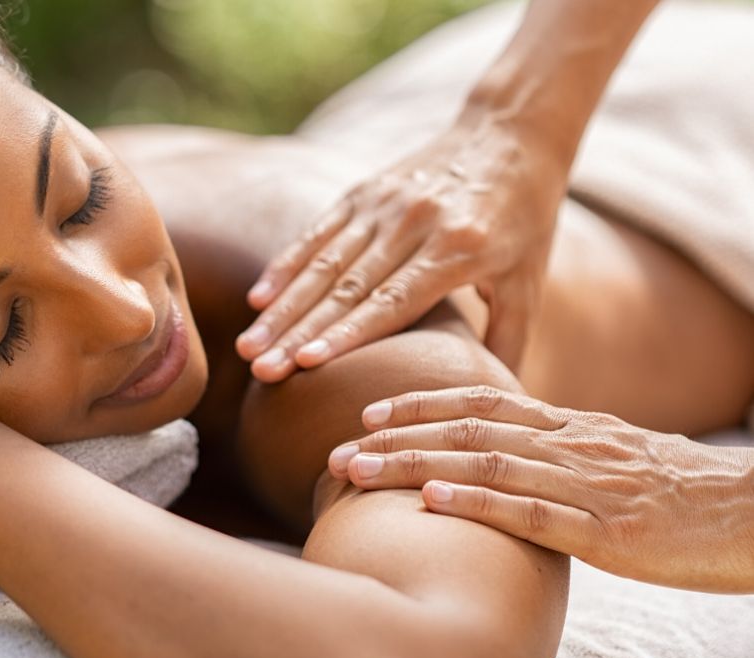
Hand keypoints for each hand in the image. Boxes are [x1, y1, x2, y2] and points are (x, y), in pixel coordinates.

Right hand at [236, 116, 565, 381]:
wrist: (511, 132)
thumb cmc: (525, 217)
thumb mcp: (527, 280)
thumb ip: (509, 340)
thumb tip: (495, 406)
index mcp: (458, 249)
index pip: (392, 301)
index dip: (347, 333)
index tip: (306, 363)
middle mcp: (415, 223)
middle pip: (346, 288)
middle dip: (299, 331)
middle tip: (261, 368)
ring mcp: (385, 203)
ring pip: (323, 263)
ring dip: (282, 307)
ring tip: (248, 345)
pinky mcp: (367, 190)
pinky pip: (319, 232)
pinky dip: (287, 265)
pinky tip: (259, 298)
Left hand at [327, 386, 753, 592]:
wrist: (752, 511)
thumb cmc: (676, 488)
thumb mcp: (608, 454)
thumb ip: (554, 449)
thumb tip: (499, 452)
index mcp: (567, 426)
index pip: (479, 403)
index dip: (419, 405)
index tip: (368, 410)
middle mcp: (568, 444)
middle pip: (466, 430)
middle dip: (396, 437)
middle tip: (339, 448)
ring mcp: (586, 484)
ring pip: (485, 464)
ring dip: (414, 466)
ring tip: (358, 471)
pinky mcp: (608, 530)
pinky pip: (532, 511)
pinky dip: (477, 503)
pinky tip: (433, 500)